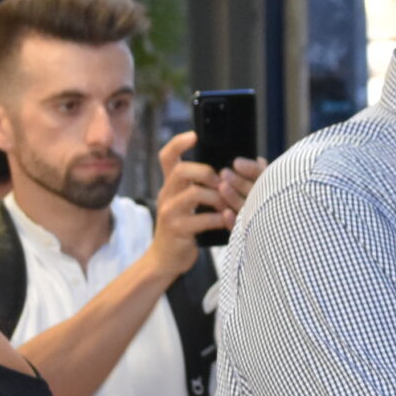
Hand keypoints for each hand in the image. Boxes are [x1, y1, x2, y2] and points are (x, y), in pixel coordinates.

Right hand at [149, 133, 263, 276]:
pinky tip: (227, 220)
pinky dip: (219, 218)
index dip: (179, 142)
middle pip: (181, 170)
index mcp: (170, 186)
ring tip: (227, 204)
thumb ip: (201, 188)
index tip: (194, 135)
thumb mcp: (187, 205)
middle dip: (205, 172)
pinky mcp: (177, 229)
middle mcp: (166, 195)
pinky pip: (202, 219)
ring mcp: (169, 212)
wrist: (166, 260)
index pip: (167, 156)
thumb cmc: (184, 229)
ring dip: (217, 197)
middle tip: (221, 182)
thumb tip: (230, 172)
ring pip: (193, 193)